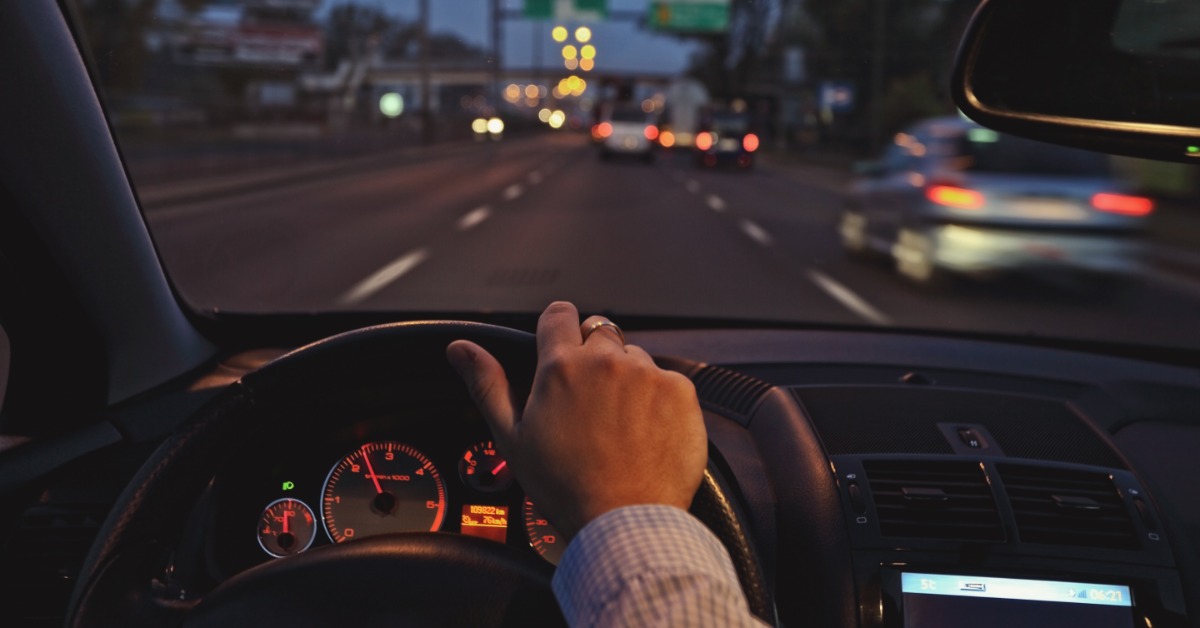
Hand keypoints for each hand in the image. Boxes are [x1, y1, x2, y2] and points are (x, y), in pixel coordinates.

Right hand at [446, 301, 706, 539]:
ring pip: (636, 357)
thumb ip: (486, 383)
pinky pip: (668, 380)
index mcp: (559, 367)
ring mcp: (647, 373)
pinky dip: (660, 400)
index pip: (559, 315)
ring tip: (620, 425)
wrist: (623, 523)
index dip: (558, 328)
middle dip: (594, 357)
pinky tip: (647, 433)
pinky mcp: (680, 391)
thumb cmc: (564, 487)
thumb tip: (460, 348)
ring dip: (628, 378)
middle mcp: (605, 361)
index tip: (561, 346)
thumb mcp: (512, 438)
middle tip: (591, 401)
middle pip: (600, 332)